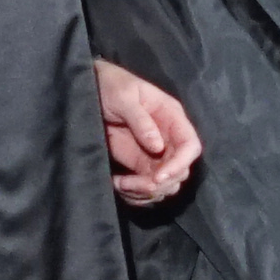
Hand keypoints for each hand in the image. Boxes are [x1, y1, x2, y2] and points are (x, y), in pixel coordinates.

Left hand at [95, 58, 202, 204]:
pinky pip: (148, 187)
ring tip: (121, 185)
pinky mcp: (139, 164)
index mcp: (171, 117)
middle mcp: (169, 138)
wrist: (89, 90)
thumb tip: (157, 147)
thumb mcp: (123, 96)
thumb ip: (140, 120)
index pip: (190, 146)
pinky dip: (136, 194)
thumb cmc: (110, 85)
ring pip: (166, 184)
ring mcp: (155, 154)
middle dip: (158, 184)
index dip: (179, 165)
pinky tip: (117, 185)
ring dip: (146, 192)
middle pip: (180, 171)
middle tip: (130, 185)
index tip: (157, 178)